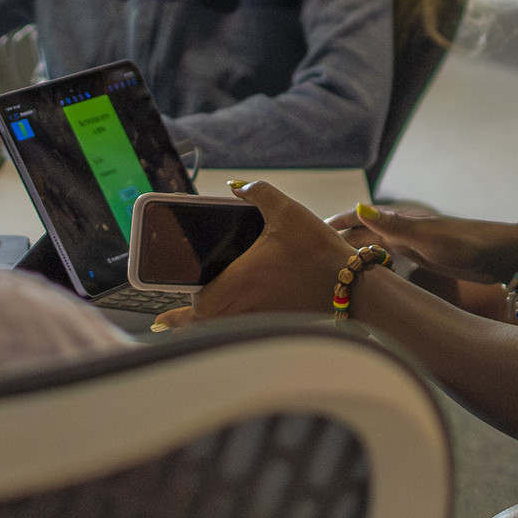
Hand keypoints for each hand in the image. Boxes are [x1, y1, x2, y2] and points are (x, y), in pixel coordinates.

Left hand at [183, 181, 359, 322]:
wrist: (352, 283)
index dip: (187, 306)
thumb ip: (259, 192)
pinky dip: (232, 330)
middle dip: (184, 325)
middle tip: (165, 323)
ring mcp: (265, 316)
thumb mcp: (287, 211)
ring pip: (225, 331)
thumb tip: (237, 186)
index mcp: (242, 279)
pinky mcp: (281, 322)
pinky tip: (232, 322)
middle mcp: (249, 303)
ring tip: (188, 328)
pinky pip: (247, 330)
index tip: (178, 301)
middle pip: (206, 326)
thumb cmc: (318, 250)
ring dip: (206, 330)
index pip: (202, 305)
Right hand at [328, 204, 517, 285]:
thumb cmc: (464, 243)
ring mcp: (412, 242)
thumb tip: (358, 208)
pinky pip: (388, 256)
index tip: (313, 229)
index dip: (338, 222)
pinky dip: (373, 260)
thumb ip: (392, 225)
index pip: (360, 217)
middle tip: (314, 250)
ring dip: (355, 249)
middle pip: (364, 231)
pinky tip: (367, 268)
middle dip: (340, 237)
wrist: (496, 255)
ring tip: (333, 261)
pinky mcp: (422, 256)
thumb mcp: (425, 236)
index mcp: (401, 219)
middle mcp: (403, 228)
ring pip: (374, 244)